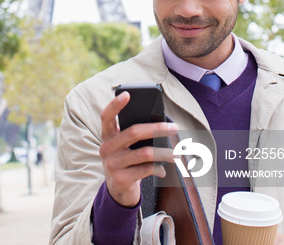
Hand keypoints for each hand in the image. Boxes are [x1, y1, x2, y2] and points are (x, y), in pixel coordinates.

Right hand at [99, 91, 177, 207]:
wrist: (118, 191)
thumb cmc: (126, 160)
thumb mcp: (125, 146)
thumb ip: (134, 134)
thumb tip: (162, 125)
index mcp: (107, 135)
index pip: (106, 116)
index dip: (115, 104)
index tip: (127, 94)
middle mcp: (106, 148)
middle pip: (134, 132)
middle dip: (158, 129)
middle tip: (174, 129)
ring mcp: (112, 164)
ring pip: (145, 153)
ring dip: (165, 153)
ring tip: (177, 154)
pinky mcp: (121, 179)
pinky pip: (146, 169)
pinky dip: (158, 168)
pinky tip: (163, 170)